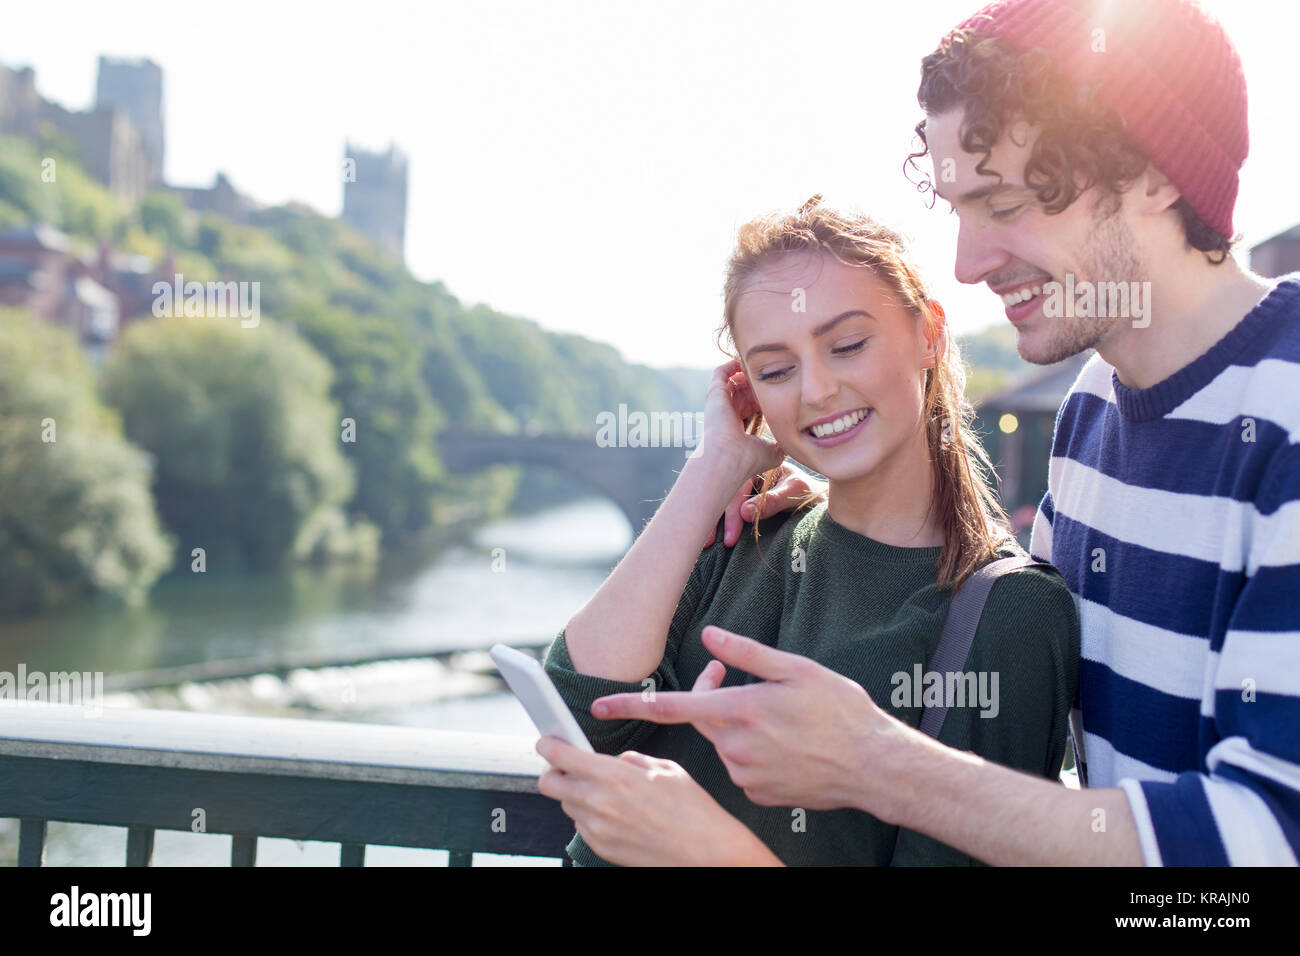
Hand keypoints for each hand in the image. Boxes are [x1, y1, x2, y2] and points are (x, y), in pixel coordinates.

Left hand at [536, 733, 779, 865]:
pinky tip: (615, 814)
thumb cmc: (693, 811)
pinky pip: (582, 826)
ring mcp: (598, 830)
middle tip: (568, 766)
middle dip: (553, 771)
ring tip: (604, 792)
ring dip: (576, 795)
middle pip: (549, 784)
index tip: (547, 741)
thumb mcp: (666, 769)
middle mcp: (599, 803)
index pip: (561, 756)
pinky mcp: (601, 848)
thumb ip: (633, 760)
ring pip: (566, 805)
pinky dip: (590, 816)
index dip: (548, 745)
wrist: (706, 854)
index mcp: (614, 776)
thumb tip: (617, 761)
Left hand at [589, 625, 911, 817]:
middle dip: (714, 699)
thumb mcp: (797, 670)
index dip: (631, 705)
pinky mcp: (758, 794)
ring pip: (724, 742)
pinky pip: (742, 765)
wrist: (874, 766)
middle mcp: (735, 747)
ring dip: (739, 727)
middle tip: (740, 683)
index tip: (597, 708)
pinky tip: (787, 746)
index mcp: (740, 711)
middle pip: (704, 717)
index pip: (672, 706)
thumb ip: (747, 654)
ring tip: (784, 722)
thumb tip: (710, 637)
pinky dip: (754, 751)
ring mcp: (745, 775)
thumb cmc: (841, 712)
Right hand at [697, 359, 783, 481]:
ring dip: (748, 374)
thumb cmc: (749, 458)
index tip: (780, 394)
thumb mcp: (773, 451)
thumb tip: (794, 440)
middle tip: (775, 378)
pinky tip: (746, 362)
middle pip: (744, 391)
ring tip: (763, 369)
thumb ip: (783, 442)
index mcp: (739, 427)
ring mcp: (720, 403)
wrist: (729, 457)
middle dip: (758, 384)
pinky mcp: (715, 393)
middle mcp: (728, 414)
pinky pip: (721, 372)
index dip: (765, 398)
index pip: (752, 406)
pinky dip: (732, 365)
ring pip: (734, 380)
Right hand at [705, 461, 828, 547]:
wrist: (820, 504)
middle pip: (725, 493)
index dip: (733, 510)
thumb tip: (745, 511)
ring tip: (706, 542)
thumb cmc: (811, 495)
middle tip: (713, 541)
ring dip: (713, 521)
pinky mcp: (742, 500)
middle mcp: (747, 472)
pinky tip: (709, 534)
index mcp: (760, 463)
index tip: (731, 535)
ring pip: (721, 501)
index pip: (738, 484)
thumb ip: (775, 500)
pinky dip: (717, 522)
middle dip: (717, 517)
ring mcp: (743, 487)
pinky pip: (725, 508)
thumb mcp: (797, 493)